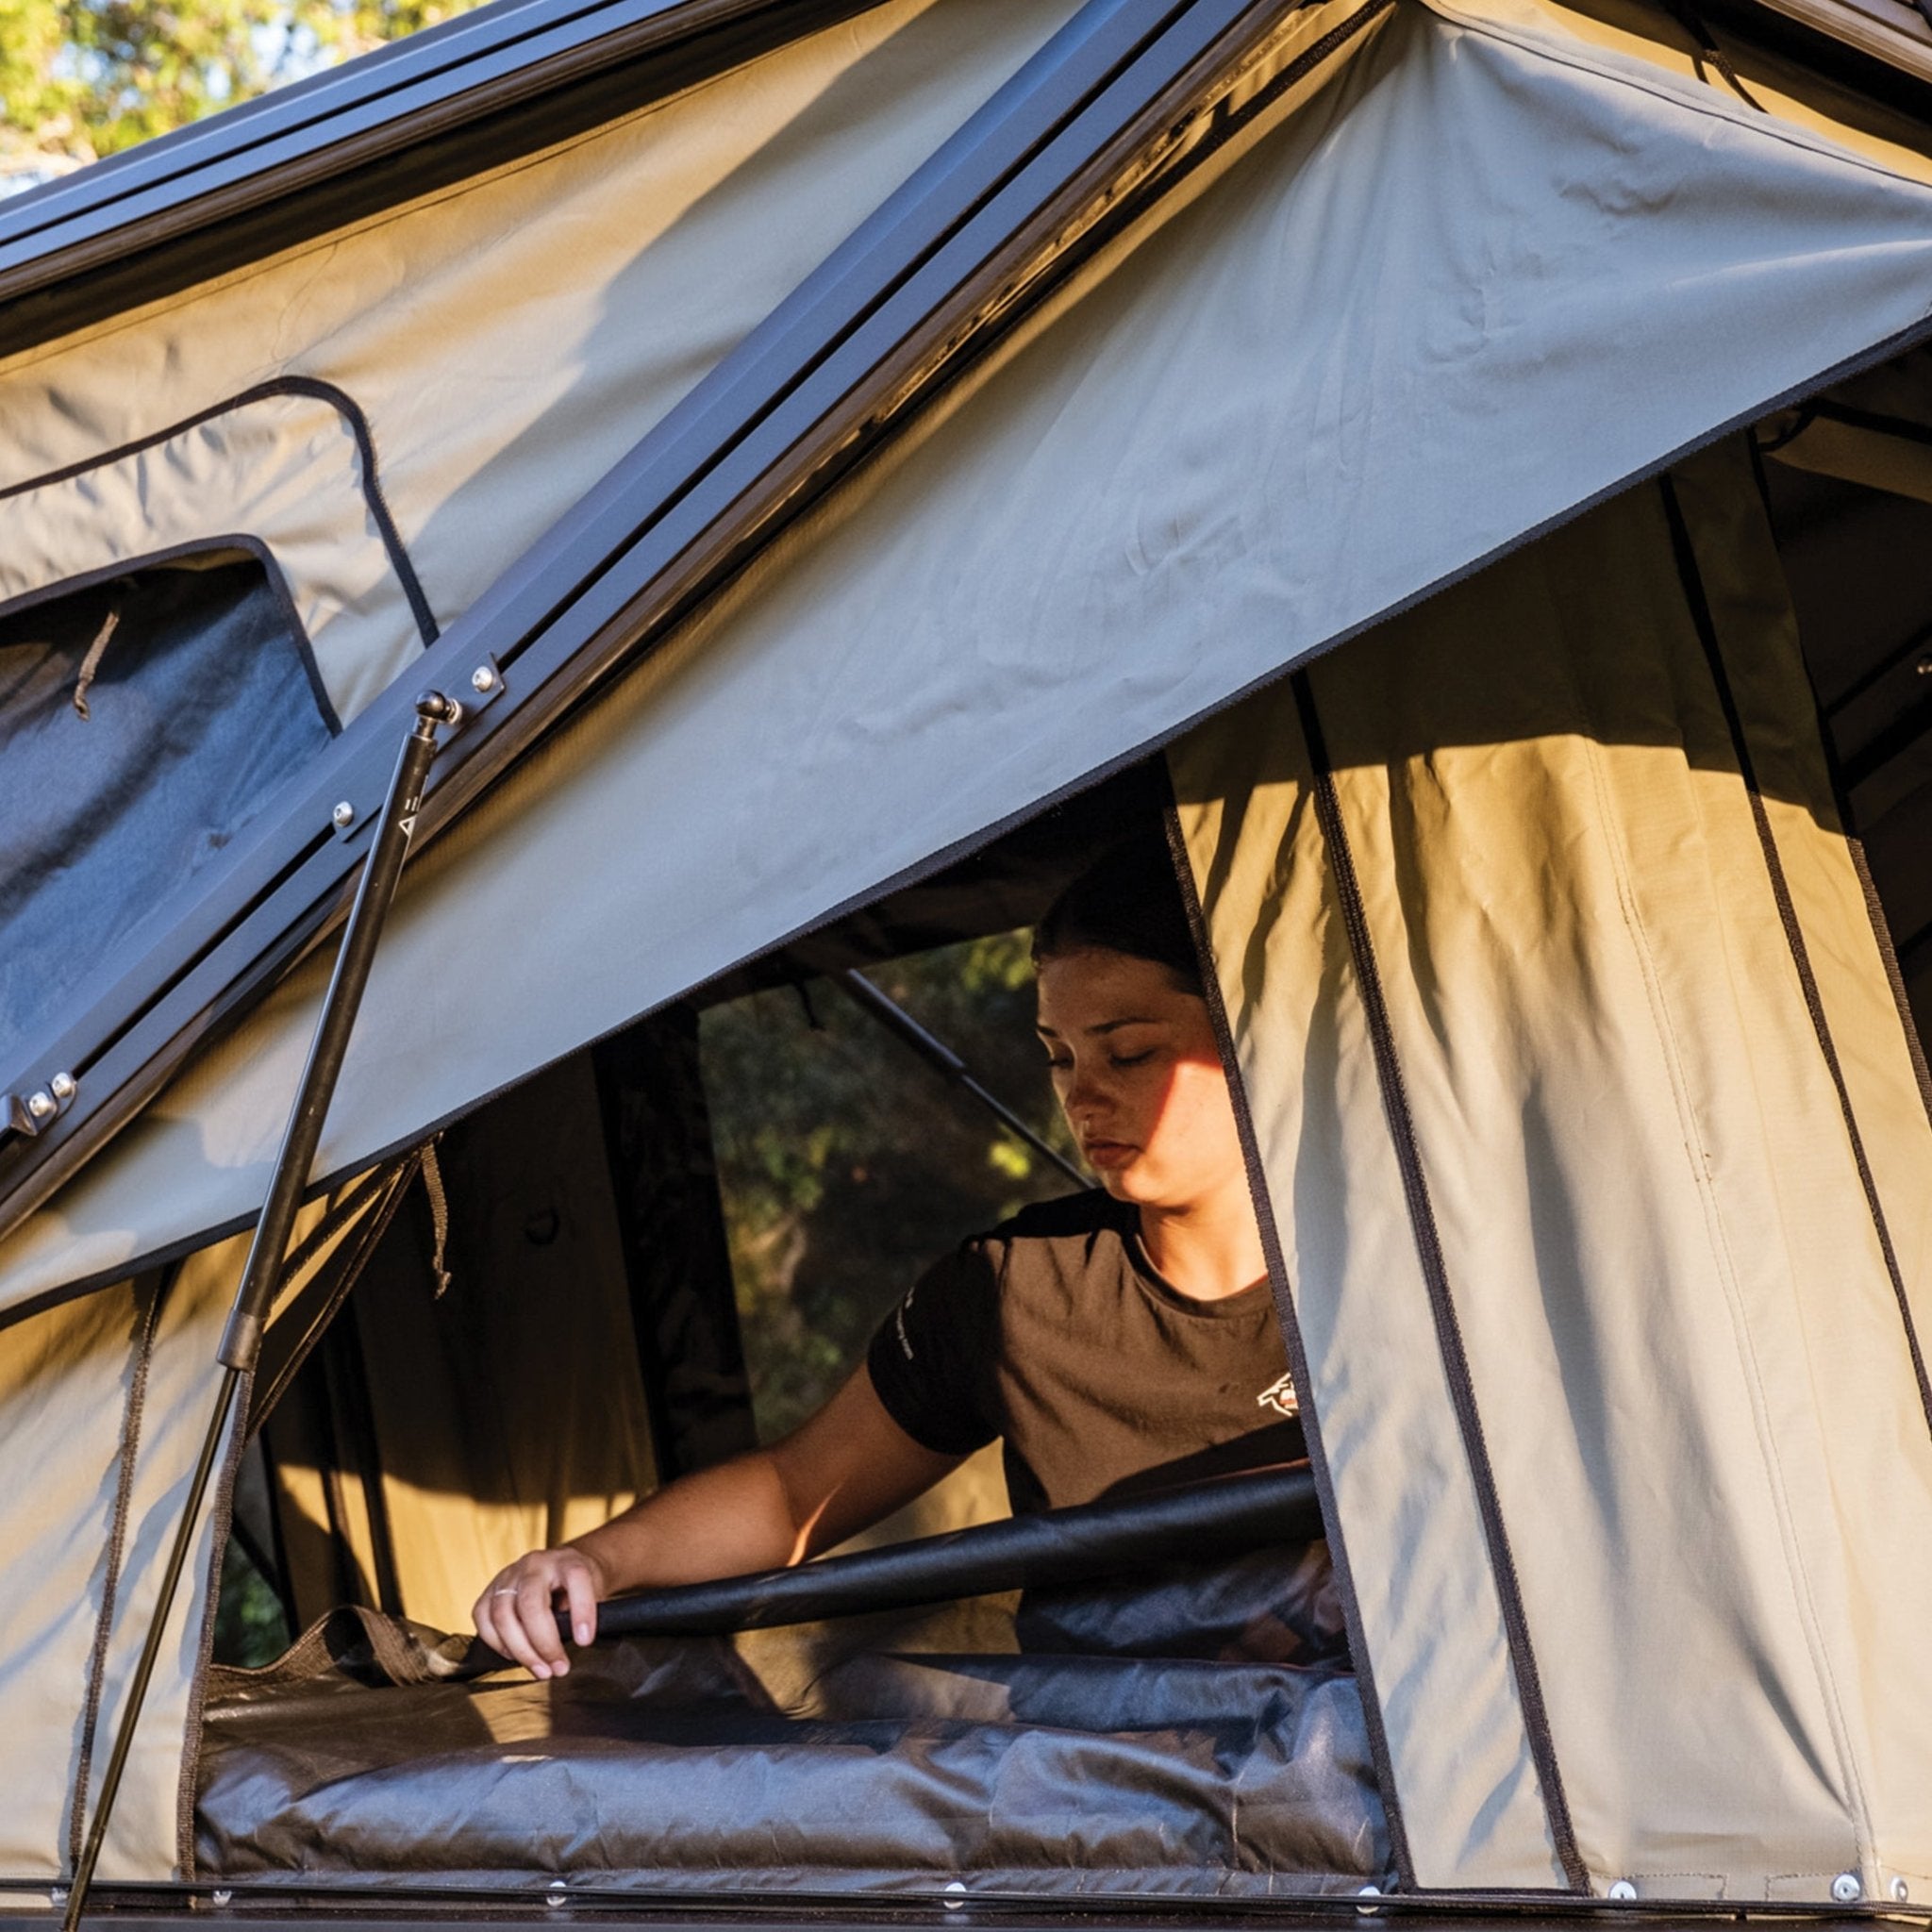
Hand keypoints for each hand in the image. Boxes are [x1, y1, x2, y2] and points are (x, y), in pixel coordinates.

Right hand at [472, 1544, 605, 1678]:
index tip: (585, 1641)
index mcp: (566, 1561)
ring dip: (521, 1651)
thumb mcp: (594, 1590)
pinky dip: (497, 1643)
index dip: (582, 1610)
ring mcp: (508, 1576)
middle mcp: (535, 1564)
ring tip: (541, 1670)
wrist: (559, 1567)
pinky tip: (515, 1655)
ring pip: (502, 1615)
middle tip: (559, 1668)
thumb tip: (575, 1642)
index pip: (576, 1577)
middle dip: (544, 1643)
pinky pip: (483, 1619)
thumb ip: (585, 1612)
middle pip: (530, 1604)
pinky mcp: (489, 1590)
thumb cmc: (576, 1584)